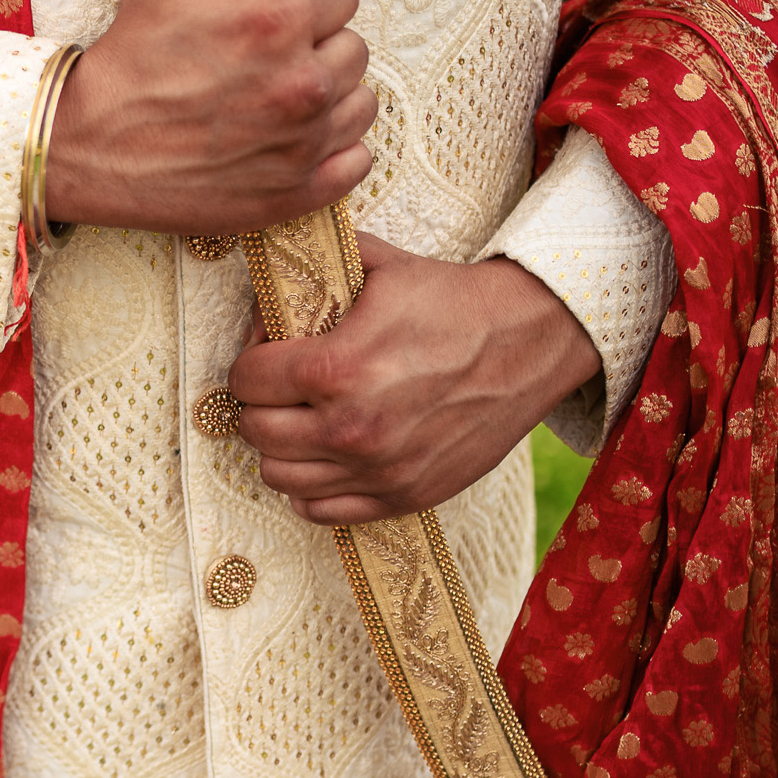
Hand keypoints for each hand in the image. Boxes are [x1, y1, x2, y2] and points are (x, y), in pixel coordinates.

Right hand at [44, 0, 374, 234]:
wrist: (85, 152)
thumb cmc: (119, 74)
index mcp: (275, 23)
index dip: (313, 1)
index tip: (291, 13)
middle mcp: (301, 81)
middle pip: (354, 50)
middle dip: (321, 48)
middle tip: (281, 60)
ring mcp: (304, 142)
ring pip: (361, 104)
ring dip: (333, 99)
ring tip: (292, 102)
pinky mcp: (297, 191)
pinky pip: (357, 161)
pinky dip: (336, 151)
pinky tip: (301, 142)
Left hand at [226, 235, 602, 523]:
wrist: (531, 340)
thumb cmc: (452, 301)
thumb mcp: (377, 267)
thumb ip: (309, 276)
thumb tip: (263, 298)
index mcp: (336, 369)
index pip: (246, 380)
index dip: (250, 361)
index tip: (268, 353)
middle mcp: (352, 428)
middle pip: (255, 431)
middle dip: (260, 402)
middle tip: (280, 387)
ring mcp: (379, 469)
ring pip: (279, 476)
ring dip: (281, 446)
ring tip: (301, 421)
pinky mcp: (406, 495)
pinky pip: (322, 510)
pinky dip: (311, 487)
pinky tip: (324, 457)